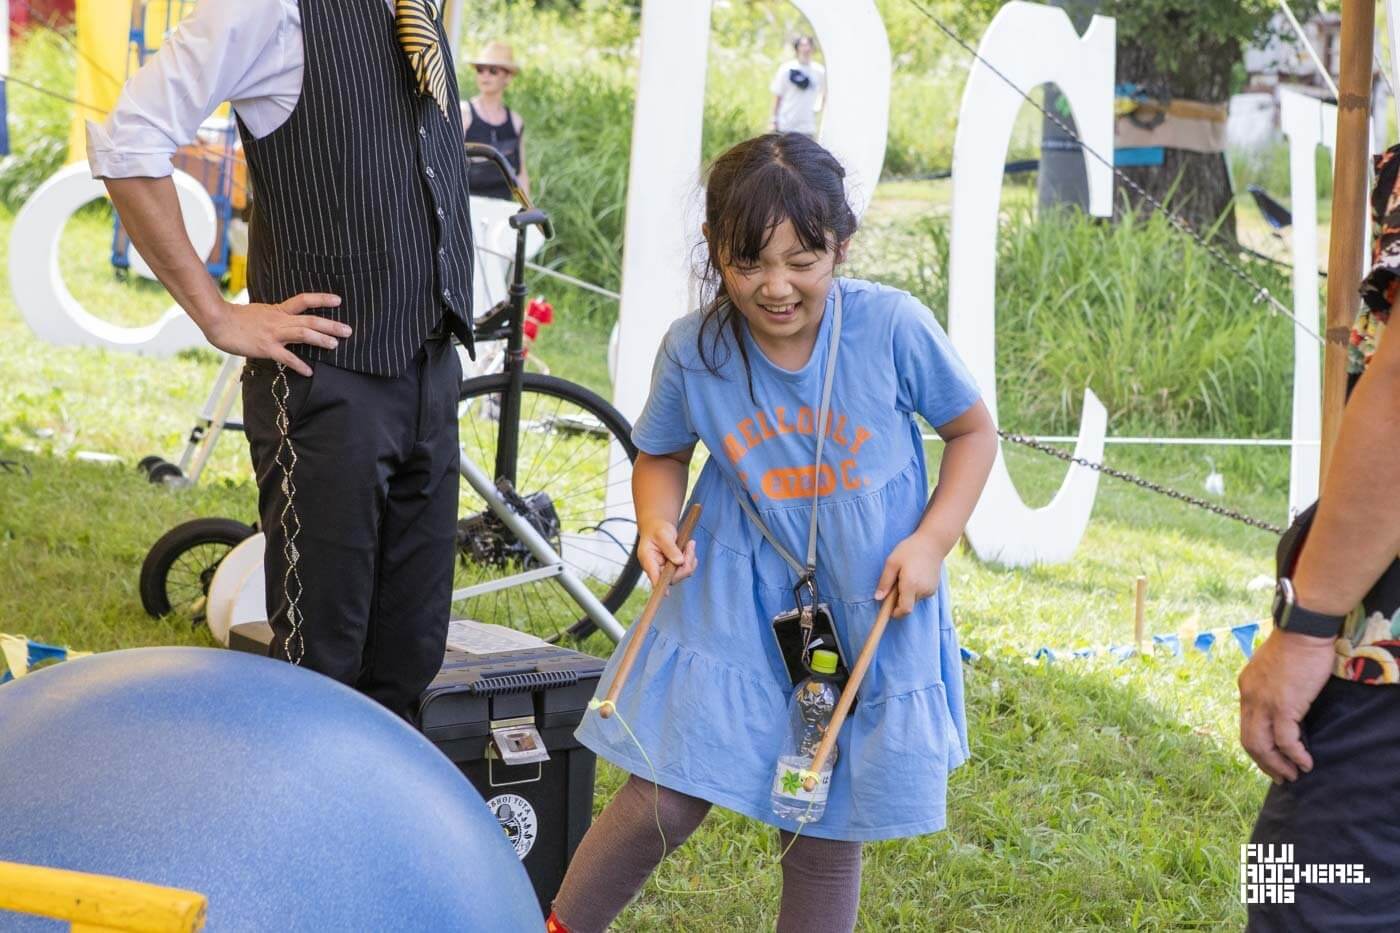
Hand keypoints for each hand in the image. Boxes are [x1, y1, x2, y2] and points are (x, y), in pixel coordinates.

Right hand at [206, 292, 350, 376]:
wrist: (217, 320)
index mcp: (278, 310)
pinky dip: (298, 364)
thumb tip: (286, 322)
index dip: (322, 299)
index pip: (304, 300)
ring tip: (335, 345)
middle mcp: (279, 320)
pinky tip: (309, 372)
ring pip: (302, 334)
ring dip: (320, 339)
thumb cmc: (236, 319)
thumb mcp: (260, 312)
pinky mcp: (265, 347)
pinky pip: (286, 357)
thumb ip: (275, 317)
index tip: (338, 300)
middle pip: (310, 319)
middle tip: (348, 330)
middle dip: (331, 325)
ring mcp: (273, 333)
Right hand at [638, 519, 696, 588]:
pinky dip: (691, 559)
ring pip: (682, 573)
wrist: (658, 527)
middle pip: (672, 577)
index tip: (666, 593)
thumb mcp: (662, 535)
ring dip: (690, 559)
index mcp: (648, 561)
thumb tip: (679, 562)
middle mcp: (656, 568)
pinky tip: (689, 547)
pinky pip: (686, 569)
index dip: (659, 585)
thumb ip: (670, 548)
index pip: (654, 576)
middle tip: (690, 546)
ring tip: (690, 544)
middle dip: (685, 564)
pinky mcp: (674, 568)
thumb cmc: (657, 530)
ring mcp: (666, 570)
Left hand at [874, 532, 946, 617]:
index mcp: (911, 585)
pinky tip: (914, 575)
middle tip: (896, 582)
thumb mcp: (892, 562)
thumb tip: (877, 598)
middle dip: (899, 600)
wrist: (933, 542)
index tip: (888, 608)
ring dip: (907, 593)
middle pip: (908, 605)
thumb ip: (885, 582)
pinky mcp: (934, 588)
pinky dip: (914, 590)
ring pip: (914, 600)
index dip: (895, 613)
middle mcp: (922, 590)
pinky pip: (921, 595)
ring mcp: (930, 590)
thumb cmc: (910, 550)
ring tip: (906, 575)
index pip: (904, 610)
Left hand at [1238, 629, 1335, 781]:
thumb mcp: (1273, 668)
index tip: (1270, 759)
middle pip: (1249, 740)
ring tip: (1293, 775)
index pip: (1245, 725)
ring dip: (1277, 765)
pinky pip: (1285, 740)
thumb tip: (1282, 704)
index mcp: (1245, 687)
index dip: (1257, 746)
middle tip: (1280, 777)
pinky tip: (1305, 762)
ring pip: (1263, 745)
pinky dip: (1295, 755)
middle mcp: (1248, 697)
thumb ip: (1271, 686)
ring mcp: (1263, 703)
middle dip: (1264, 763)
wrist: (1302, 631)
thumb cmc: (1294, 646)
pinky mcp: (1283, 706)